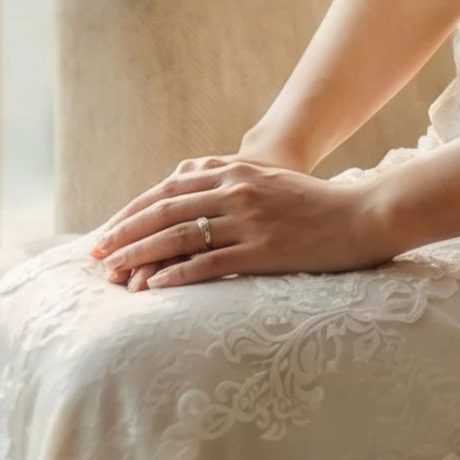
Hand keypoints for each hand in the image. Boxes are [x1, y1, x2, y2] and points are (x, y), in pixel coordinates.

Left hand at [89, 152, 390, 288]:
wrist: (363, 216)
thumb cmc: (317, 205)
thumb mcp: (271, 181)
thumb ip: (232, 179)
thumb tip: (191, 184)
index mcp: (236, 173)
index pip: (169, 190)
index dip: (133, 211)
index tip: (108, 231)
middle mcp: (237, 192)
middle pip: (165, 210)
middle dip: (125, 233)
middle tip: (96, 254)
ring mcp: (250, 221)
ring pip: (181, 236)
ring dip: (141, 255)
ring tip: (115, 273)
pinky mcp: (264, 250)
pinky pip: (211, 263)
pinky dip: (178, 274)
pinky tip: (155, 287)